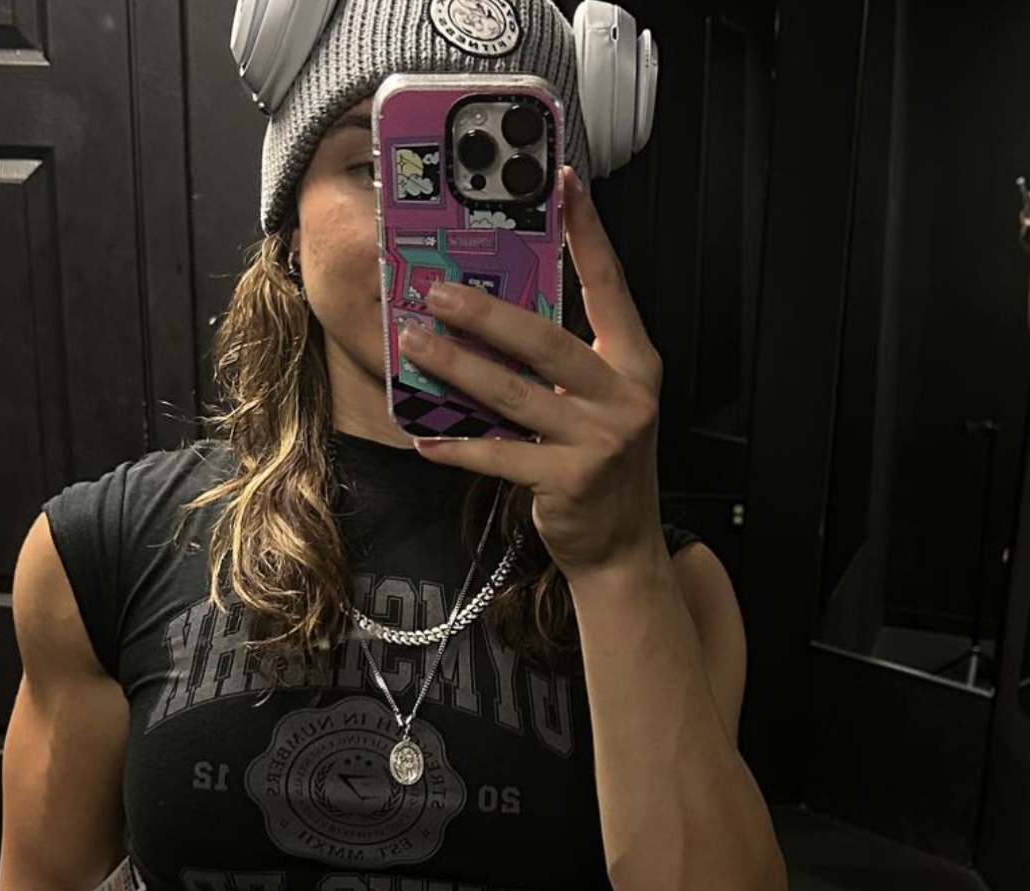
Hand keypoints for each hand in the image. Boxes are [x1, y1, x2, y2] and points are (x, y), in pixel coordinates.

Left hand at [401, 167, 664, 583]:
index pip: (610, 285)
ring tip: (414, 346)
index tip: (564, 183)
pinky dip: (459, 448)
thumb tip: (500, 313)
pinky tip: (426, 439)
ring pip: (514, 395)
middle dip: (486, 313)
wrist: (622, 547)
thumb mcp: (598, 402)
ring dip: (458, 369)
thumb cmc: (601, 467)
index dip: (587, 233)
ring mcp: (598, 440)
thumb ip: (567, 360)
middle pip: (547, 339)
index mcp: (635, 362)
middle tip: (437, 291)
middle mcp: (623, 396)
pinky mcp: (569, 481)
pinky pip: (501, 457)